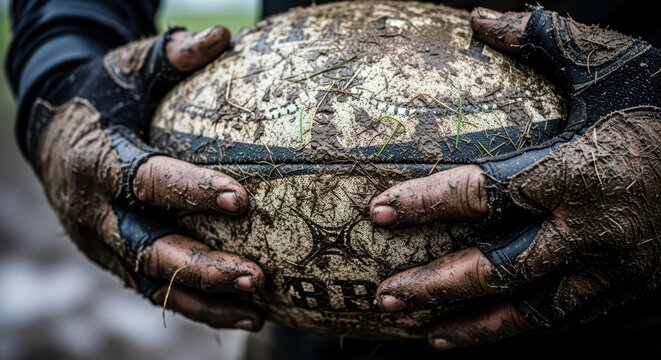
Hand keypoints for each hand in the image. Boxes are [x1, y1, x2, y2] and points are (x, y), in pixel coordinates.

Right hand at [33, 27, 265, 330]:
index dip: (190, 191)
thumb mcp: (128, 69)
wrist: (53, 132)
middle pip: (148, 249)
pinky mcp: (111, 258)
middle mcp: (95, 211)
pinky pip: (153, 289)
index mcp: (98, 161)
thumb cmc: (102, 96)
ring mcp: (100, 242)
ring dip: (204, 300)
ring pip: (152, 282)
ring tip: (257, 309)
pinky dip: (193, 305)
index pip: (145, 181)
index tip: (240, 198)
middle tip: (255, 276)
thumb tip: (221, 37)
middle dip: (202, 265)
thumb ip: (170, 55)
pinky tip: (238, 314)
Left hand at [369, 7, 660, 348]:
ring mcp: (613, 268)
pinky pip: (570, 321)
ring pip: (530, 313)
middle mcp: (589, 229)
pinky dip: (525, 331)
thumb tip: (478, 17)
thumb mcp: (609, 62)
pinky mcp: (631, 288)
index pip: (481, 194)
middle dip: (433, 286)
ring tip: (427, 333)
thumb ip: (541, 39)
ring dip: (473, 327)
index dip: (424, 204)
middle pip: (494, 268)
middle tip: (385, 296)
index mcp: (575, 171)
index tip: (379, 212)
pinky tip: (494, 332)